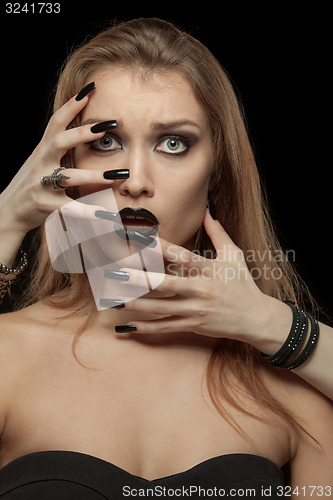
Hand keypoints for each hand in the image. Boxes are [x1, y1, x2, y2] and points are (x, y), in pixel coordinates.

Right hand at [0, 85, 122, 236]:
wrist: (8, 210)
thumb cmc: (32, 182)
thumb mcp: (42, 160)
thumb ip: (59, 146)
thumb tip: (86, 128)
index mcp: (43, 150)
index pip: (56, 122)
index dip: (72, 105)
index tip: (90, 90)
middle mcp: (41, 163)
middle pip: (60, 142)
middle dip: (83, 132)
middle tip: (109, 125)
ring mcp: (41, 184)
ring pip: (68, 176)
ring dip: (94, 175)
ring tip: (117, 175)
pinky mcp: (45, 205)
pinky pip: (69, 208)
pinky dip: (86, 210)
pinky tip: (103, 212)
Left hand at [114, 209, 271, 341]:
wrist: (256, 318)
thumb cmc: (244, 285)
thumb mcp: (234, 256)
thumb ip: (218, 234)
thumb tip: (207, 211)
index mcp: (210, 270)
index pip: (183, 257)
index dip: (161, 248)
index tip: (141, 239)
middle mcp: (201, 290)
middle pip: (166, 284)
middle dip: (140, 279)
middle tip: (117, 273)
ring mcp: (196, 310)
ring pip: (162, 308)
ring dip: (137, 304)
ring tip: (116, 299)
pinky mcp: (194, 325)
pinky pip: (167, 327)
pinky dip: (148, 327)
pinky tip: (130, 326)